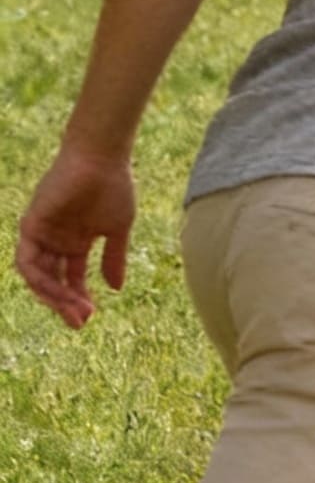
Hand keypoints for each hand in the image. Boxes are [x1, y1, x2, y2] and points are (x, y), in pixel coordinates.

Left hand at [15, 143, 135, 328]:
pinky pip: (28, 261)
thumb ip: (113, 259)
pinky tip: (61, 290)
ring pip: (39, 276)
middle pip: (54, 281)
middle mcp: (56, 240)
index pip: (72, 278)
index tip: (91, 316)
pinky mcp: (31, 225)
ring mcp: (42, 234)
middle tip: (81, 322)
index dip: (79, 298)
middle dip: (65, 303)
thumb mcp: (117, 230)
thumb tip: (115, 289)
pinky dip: (41, 280)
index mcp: (75, 241)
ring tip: (73, 310)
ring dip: (54, 297)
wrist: (102, 160)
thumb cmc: (114, 188)